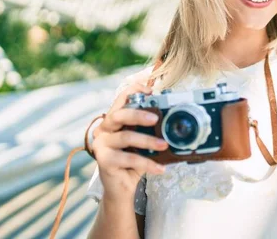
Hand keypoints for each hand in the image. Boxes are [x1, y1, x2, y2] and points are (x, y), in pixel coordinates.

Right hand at [91, 83, 168, 201]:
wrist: (122, 187)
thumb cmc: (134, 161)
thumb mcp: (143, 142)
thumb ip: (151, 130)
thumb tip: (175, 121)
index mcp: (113, 120)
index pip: (120, 99)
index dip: (134, 90)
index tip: (150, 90)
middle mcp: (104, 129)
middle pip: (119, 115)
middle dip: (138, 114)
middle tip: (156, 119)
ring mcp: (101, 145)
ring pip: (126, 137)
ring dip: (148, 141)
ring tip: (164, 145)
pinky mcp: (103, 160)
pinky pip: (128, 159)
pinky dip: (147, 163)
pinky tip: (160, 168)